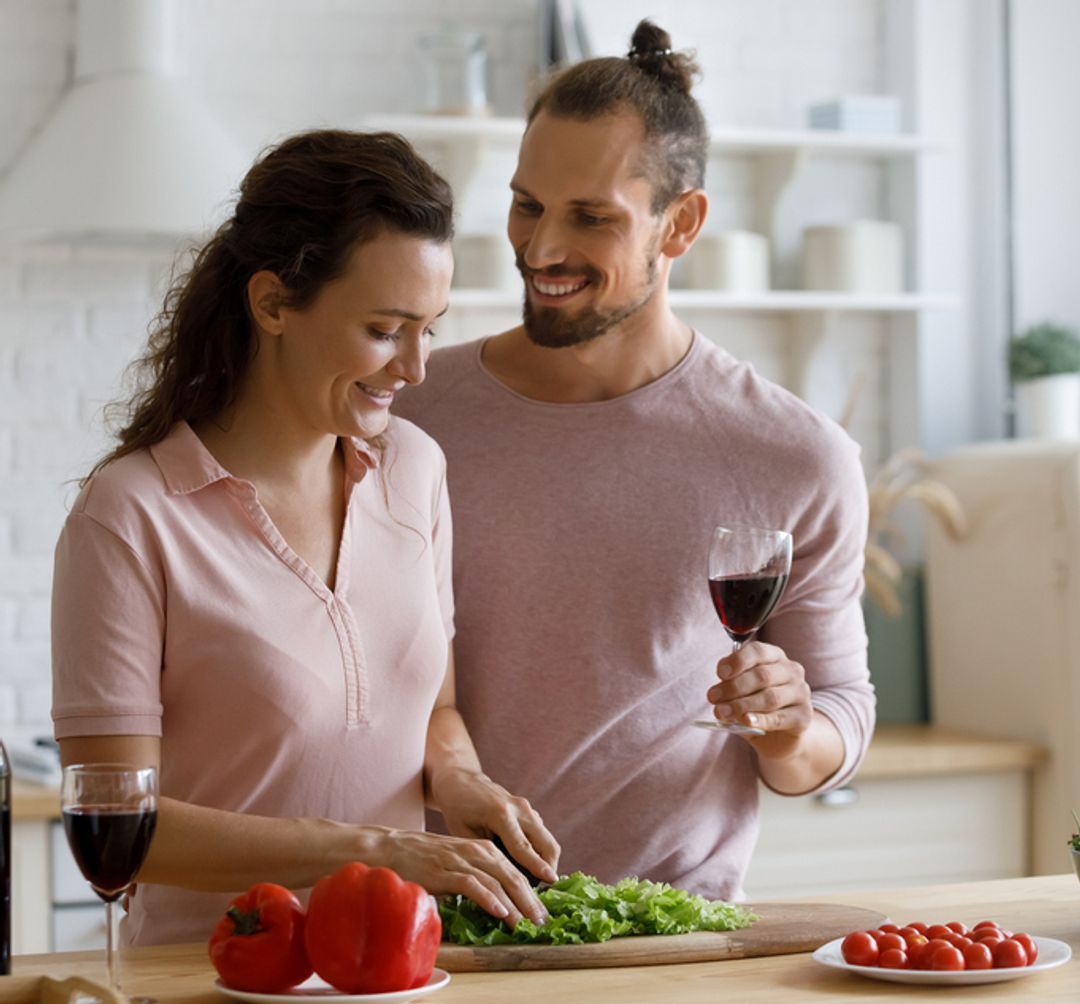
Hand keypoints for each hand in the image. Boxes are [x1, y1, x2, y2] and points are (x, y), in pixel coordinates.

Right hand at [373, 826, 549, 928]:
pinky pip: (473, 885)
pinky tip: (501, 912)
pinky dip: (490, 899)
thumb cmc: (422, 857)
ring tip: (526, 921)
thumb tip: (495, 900)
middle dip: (529, 899)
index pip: (514, 870)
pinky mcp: (446, 871)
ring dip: (515, 903)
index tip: (540, 910)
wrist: (390, 847)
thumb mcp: (456, 860)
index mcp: (481, 848)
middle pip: (512, 875)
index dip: (530, 891)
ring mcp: (461, 860)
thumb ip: (475, 874)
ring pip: (497, 881)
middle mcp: (476, 851)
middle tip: (541, 919)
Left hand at [430, 765, 559, 883]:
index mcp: (500, 813)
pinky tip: (530, 870)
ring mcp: (526, 807)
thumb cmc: (458, 810)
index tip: (551, 881)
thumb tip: (496, 885)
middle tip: (544, 892)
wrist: (462, 781)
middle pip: (546, 842)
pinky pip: (541, 834)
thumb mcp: (464, 834)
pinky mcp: (529, 810)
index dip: (537, 866)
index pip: (523, 846)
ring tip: (537, 886)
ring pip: (548, 839)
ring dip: (546, 862)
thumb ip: (483, 855)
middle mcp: (519, 808)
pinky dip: (541, 852)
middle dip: (549, 868)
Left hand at [707, 641, 813, 757]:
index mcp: (775, 656)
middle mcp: (791, 670)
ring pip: (769, 697)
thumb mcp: (741, 690)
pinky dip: (760, 720)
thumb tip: (718, 692)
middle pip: (762, 675)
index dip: (737, 661)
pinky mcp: (804, 716)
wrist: (780, 735)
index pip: (758, 651)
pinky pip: (779, 718)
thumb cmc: (756, 705)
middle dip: (733, 687)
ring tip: (722, 712)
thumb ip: (731, 684)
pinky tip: (746, 721)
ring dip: (742, 705)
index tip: (720, 674)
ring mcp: (800, 693)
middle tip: (713, 698)